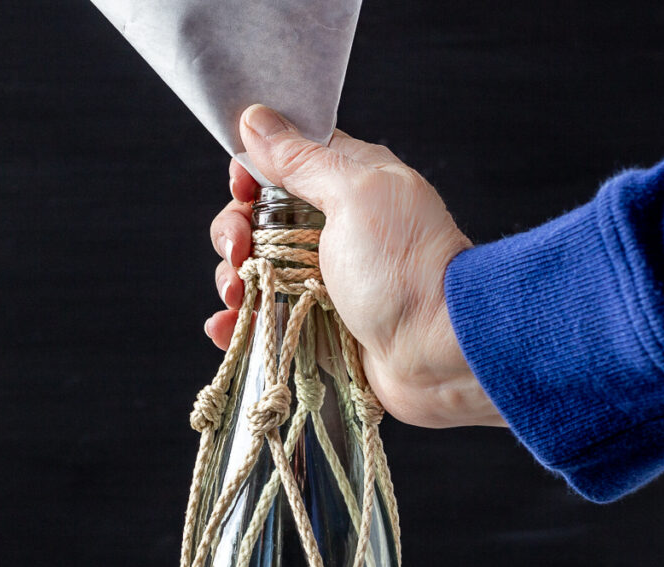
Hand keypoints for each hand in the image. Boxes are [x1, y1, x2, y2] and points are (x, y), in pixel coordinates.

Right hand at [206, 104, 505, 429]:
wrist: (435, 349)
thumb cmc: (404, 267)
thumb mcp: (353, 195)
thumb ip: (301, 161)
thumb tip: (256, 120)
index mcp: (344, 187)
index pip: (281, 165)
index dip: (250, 174)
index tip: (240, 191)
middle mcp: (328, 233)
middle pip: (257, 222)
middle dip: (234, 234)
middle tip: (239, 253)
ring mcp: (319, 284)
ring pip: (254, 273)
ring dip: (232, 280)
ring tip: (237, 298)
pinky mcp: (312, 330)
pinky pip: (262, 322)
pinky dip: (238, 324)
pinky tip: (228, 326)